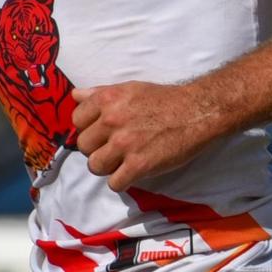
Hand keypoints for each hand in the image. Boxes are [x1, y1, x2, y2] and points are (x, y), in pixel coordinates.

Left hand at [72, 81, 216, 191]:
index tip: (101, 131)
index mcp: (107, 99)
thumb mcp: (129, 88)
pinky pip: (114, 184)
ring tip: (121, 161)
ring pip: (95, 166)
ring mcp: (124, 144)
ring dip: (107, 167)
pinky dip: (122, 181)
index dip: (88, 127)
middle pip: (83, 146)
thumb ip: (100, 93)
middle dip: (96, 148)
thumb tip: (75, 96)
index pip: (77, 120)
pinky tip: (133, 172)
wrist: (196, 111)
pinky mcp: (139, 165)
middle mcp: (111, 120)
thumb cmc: (163, 99)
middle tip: (113, 147)